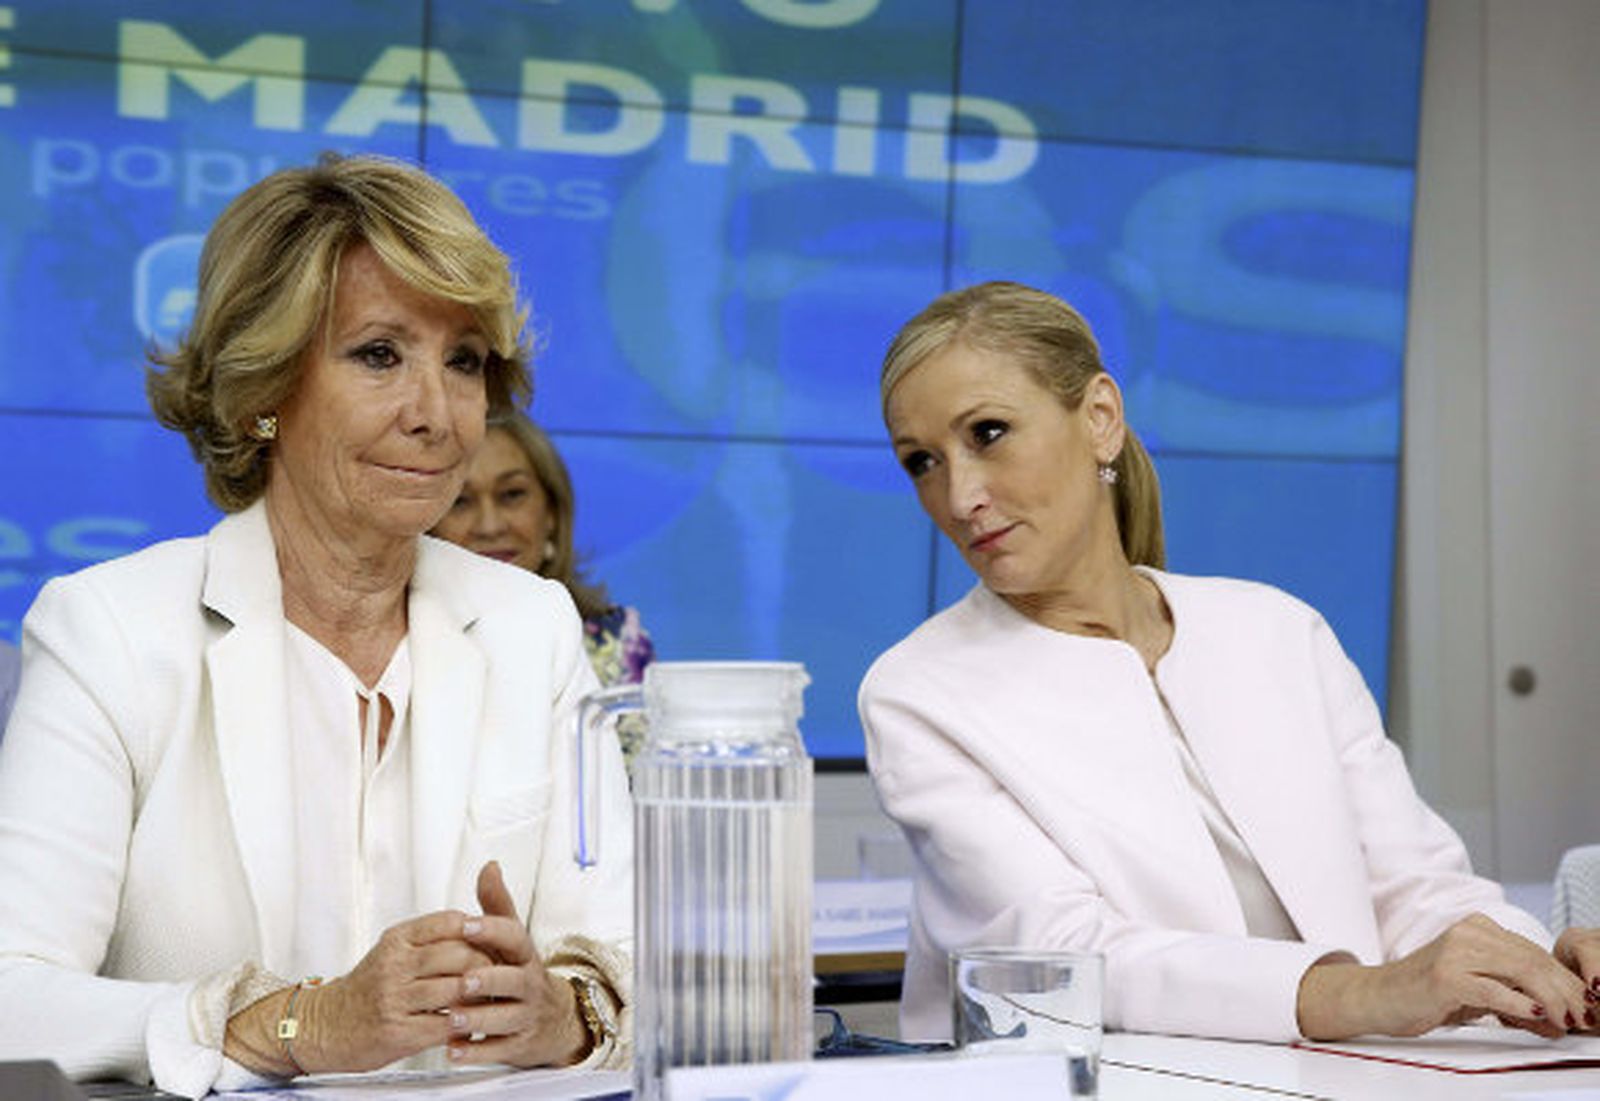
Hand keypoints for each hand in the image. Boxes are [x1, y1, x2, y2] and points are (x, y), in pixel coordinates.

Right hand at [289, 911, 498, 1072]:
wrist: (324, 1026)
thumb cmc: (369, 988)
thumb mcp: (394, 950)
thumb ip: (430, 936)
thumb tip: (478, 923)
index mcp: (397, 939)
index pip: (451, 922)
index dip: (480, 932)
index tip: (495, 943)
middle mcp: (394, 965)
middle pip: (459, 954)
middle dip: (487, 965)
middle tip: (504, 974)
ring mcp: (394, 999)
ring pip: (455, 989)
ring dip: (480, 997)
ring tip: (494, 999)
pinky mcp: (397, 1032)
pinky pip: (444, 1025)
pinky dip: (464, 1025)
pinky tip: (472, 1025)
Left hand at [446, 860, 590, 1066]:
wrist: (553, 1019)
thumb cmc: (520, 972)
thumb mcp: (512, 939)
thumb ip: (496, 906)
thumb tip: (489, 867)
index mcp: (524, 955)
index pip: (514, 937)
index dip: (491, 930)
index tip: (466, 925)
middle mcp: (529, 984)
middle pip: (514, 980)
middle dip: (488, 980)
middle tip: (463, 980)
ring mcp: (525, 1016)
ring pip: (506, 1018)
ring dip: (478, 1019)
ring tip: (453, 1018)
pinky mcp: (518, 1044)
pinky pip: (499, 1049)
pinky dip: (476, 1051)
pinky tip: (454, 1049)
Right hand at [1298, 913, 1591, 1039]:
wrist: (1378, 996)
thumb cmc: (1426, 993)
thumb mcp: (1477, 988)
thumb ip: (1514, 993)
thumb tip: (1558, 1015)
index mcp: (1478, 927)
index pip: (1535, 952)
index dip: (1565, 980)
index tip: (1584, 1005)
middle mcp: (1468, 932)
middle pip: (1533, 960)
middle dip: (1565, 992)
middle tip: (1583, 1017)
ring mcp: (1455, 952)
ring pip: (1521, 972)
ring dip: (1552, 1000)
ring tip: (1566, 1021)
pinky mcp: (1445, 977)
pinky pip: (1493, 991)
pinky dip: (1521, 1005)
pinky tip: (1538, 1015)